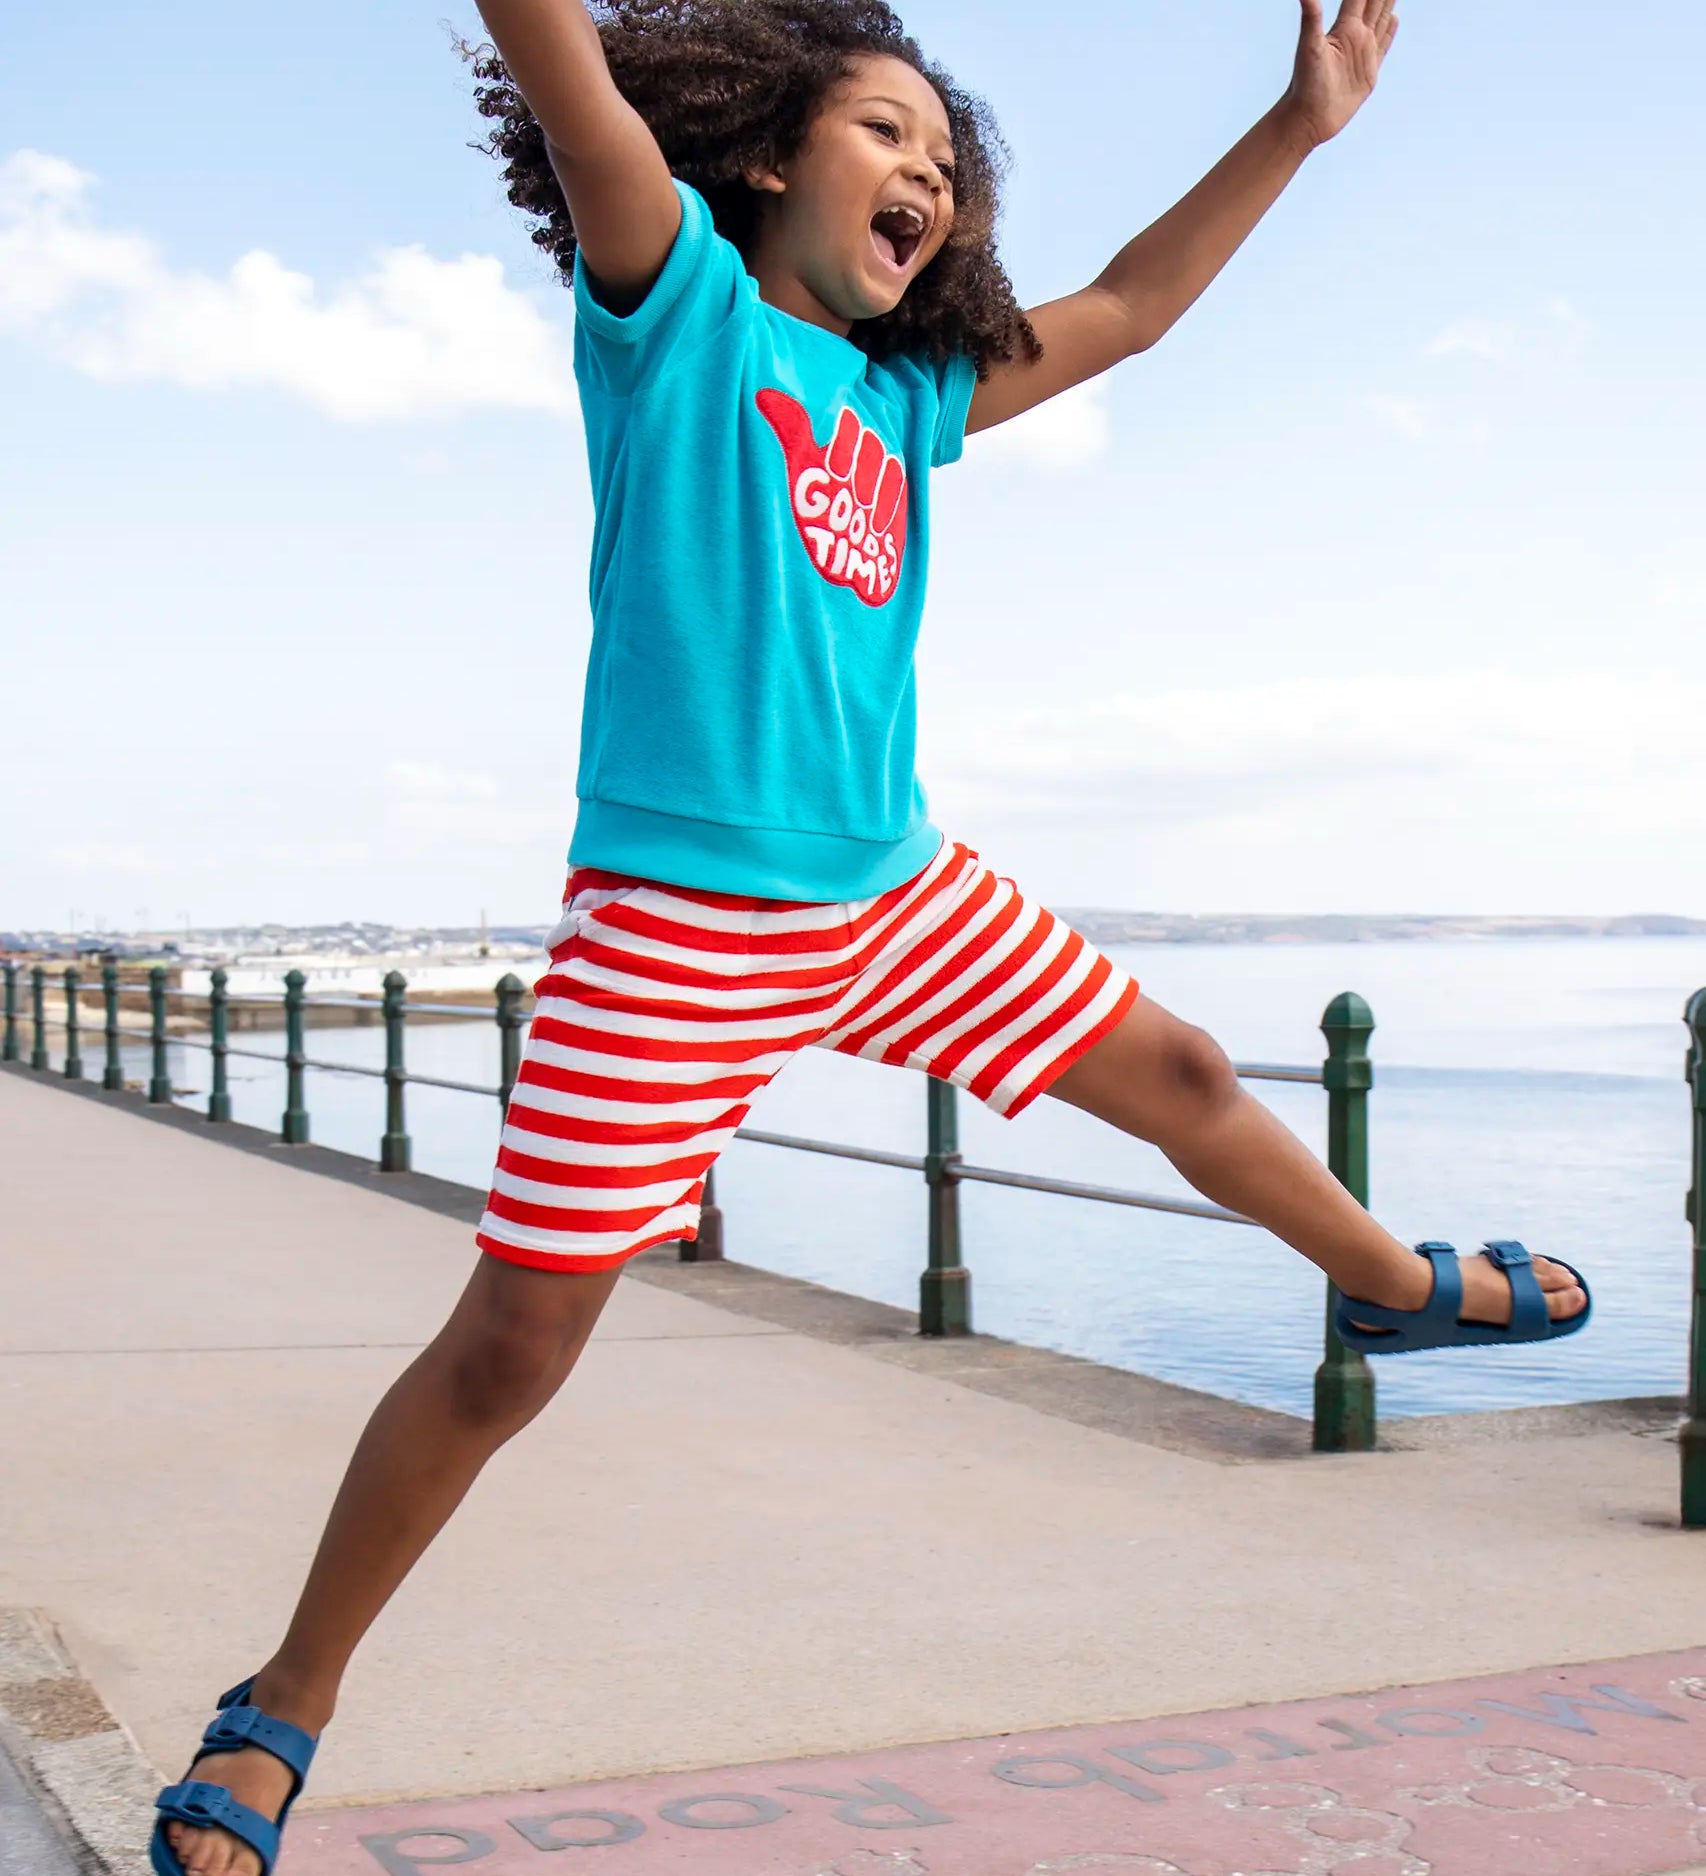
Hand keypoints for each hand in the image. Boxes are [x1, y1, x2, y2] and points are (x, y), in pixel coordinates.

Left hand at [1283, 0, 1399, 147]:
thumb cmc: (1305, 84)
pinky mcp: (1369, 72)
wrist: (1308, 118)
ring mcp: (1363, 53)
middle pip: (1374, 3)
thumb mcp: (1310, 47)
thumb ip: (1311, 17)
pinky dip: (1389, 31)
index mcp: (1345, 28)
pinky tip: (1393, 19)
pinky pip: (1383, 45)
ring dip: (1388, 3)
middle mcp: (1355, 37)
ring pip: (1380, 20)